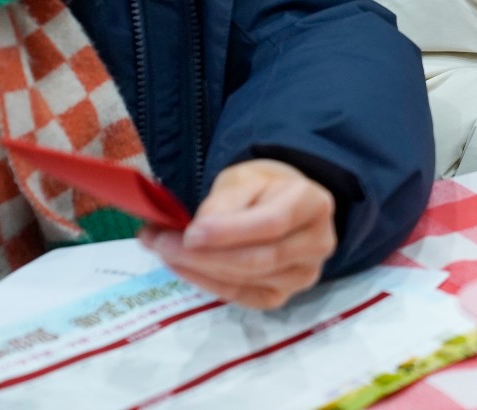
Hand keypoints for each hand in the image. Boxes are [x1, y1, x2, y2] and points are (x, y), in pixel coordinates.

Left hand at [139, 159, 336, 309]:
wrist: (282, 205)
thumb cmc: (262, 188)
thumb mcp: (244, 180)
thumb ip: (224, 203)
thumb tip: (196, 236)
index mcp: (313, 204)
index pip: (273, 223)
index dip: (230, 232)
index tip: (189, 233)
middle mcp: (317, 243)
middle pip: (259, 259)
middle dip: (204, 255)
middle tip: (159, 243)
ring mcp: (303, 275)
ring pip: (247, 280)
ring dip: (197, 269)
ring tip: (162, 250)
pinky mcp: (283, 296)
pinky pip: (241, 296)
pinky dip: (207, 284)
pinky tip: (182, 267)